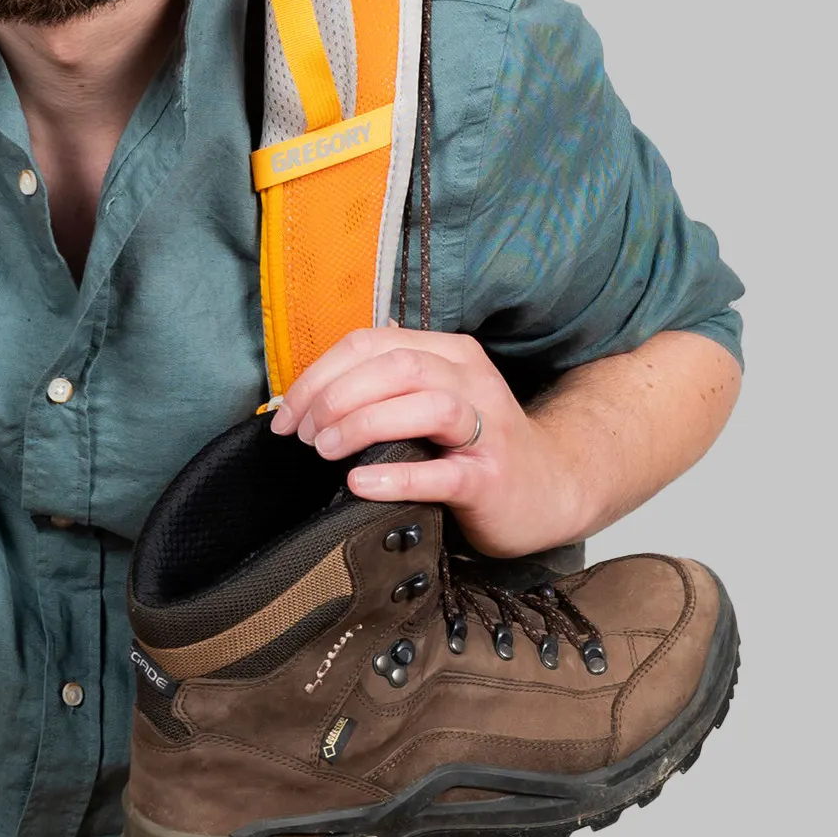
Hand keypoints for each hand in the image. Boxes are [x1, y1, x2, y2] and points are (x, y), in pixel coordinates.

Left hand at [269, 325, 589, 557]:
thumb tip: (305, 404)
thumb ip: (382, 392)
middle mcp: (470, 381)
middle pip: (396, 365)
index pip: (371, 344)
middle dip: (336, 396)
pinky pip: (442, 471)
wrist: (550, 491)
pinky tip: (361, 482)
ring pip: (424, 403)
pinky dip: (396, 474)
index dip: (319, 375)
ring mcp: (486, 427)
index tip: (287, 414)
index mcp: (448, 355)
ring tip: (325, 449)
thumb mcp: (430, 404)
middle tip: (305, 434)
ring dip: (363, 423)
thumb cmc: (474, 450)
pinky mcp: (491, 477)